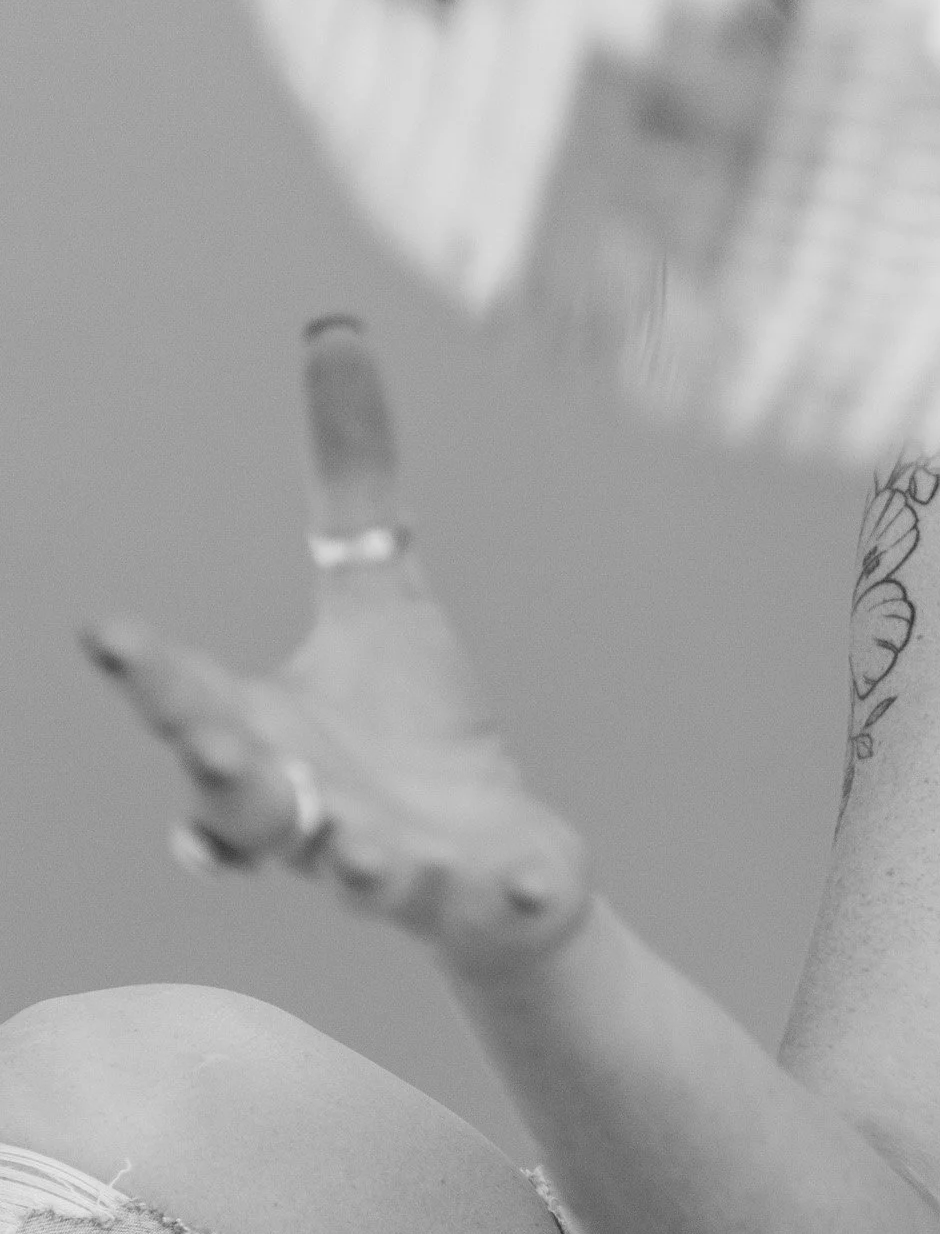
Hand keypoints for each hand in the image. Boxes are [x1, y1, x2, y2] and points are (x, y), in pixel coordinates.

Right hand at [83, 321, 589, 978]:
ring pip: (352, 874)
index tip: (109, 632)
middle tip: (208, 742)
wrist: (495, 865)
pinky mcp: (475, 898)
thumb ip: (350, 477)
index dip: (147, 672)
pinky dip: (507, 892)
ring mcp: (390, 865)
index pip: (186, 701)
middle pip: (242, 801)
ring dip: (353, 862)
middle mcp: (310, 810)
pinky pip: (488, 903)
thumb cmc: (413, 732)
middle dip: (221, 775)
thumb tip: (334, 330)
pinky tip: (535, 876)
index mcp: (265, 735)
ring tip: (358, 855)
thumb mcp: (379, 592)